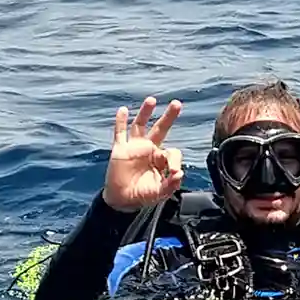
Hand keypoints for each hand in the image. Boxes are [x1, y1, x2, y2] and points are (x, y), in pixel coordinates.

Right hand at [101, 96, 183, 210]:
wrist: (122, 200)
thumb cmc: (142, 195)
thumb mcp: (159, 193)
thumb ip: (170, 184)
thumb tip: (179, 174)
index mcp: (161, 159)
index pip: (172, 152)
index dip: (174, 161)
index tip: (173, 172)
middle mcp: (149, 149)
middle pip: (161, 128)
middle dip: (169, 116)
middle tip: (177, 103)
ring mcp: (134, 147)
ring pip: (140, 125)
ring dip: (145, 112)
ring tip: (151, 100)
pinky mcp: (120, 149)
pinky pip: (120, 132)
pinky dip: (120, 121)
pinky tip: (123, 110)